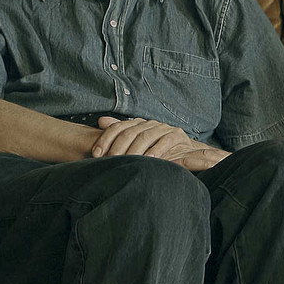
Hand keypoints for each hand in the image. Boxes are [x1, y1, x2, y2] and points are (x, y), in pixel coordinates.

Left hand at [92, 117, 228, 171]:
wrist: (187, 155)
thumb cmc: (157, 154)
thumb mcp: (137, 146)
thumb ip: (120, 133)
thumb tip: (101, 121)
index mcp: (139, 124)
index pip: (119, 127)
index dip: (106, 139)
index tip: (96, 154)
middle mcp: (151, 123)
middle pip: (130, 132)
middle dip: (118, 147)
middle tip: (110, 161)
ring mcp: (165, 128)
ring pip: (145, 136)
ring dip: (135, 151)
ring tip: (127, 162)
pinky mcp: (178, 135)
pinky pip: (164, 141)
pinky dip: (156, 151)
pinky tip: (148, 161)